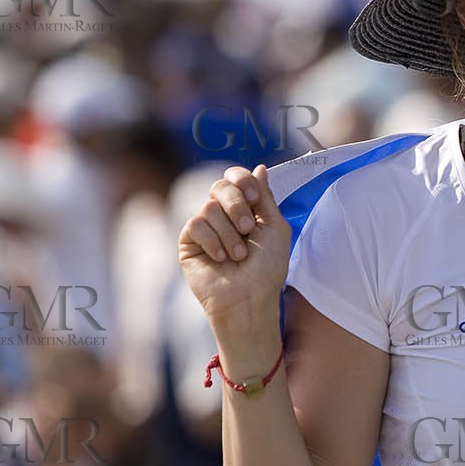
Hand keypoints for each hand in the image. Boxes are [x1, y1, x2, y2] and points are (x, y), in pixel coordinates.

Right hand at [178, 164, 290, 328]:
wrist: (249, 299)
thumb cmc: (267, 269)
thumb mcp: (275, 228)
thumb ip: (265, 198)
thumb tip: (260, 167)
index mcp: (245, 208)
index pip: (235, 177)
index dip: (242, 181)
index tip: (254, 199)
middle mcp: (223, 214)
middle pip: (220, 185)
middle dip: (237, 206)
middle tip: (249, 229)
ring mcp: (205, 227)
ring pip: (209, 207)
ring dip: (229, 233)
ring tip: (238, 256)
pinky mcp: (189, 242)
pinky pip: (195, 224)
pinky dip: (213, 241)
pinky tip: (221, 259)